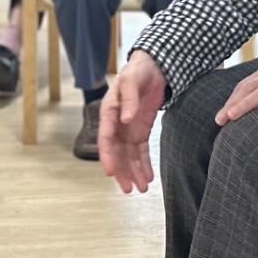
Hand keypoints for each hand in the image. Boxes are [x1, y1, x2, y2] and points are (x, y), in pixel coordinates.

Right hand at [101, 50, 166, 192]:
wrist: (151, 68)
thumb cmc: (136, 72)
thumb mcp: (131, 81)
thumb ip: (129, 99)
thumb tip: (126, 119)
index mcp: (109, 113)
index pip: (106, 138)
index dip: (107, 156)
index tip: (110, 172)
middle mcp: (116, 125)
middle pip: (117, 152)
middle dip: (122, 172)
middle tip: (128, 189)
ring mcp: (128, 129)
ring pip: (129, 156)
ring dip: (133, 172)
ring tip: (141, 189)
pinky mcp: (140, 131)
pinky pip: (141, 151)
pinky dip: (144, 164)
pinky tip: (148, 177)